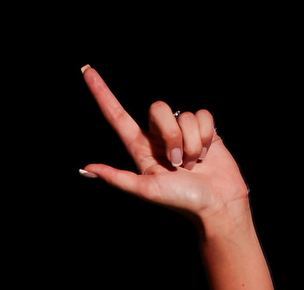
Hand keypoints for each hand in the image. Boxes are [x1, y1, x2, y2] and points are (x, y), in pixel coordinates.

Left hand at [79, 65, 245, 221]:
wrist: (217, 204)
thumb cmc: (182, 201)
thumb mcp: (145, 190)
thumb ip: (117, 177)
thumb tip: (86, 168)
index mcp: (141, 148)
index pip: (116, 115)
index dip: (102, 93)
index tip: (87, 70)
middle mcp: (160, 137)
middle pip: (158, 108)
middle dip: (172, 135)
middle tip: (178, 162)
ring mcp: (182, 132)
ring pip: (184, 115)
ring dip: (193, 143)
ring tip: (195, 164)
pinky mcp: (204, 130)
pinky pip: (203, 115)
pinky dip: (207, 136)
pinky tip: (207, 154)